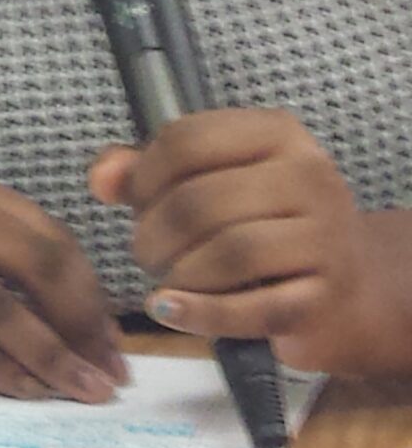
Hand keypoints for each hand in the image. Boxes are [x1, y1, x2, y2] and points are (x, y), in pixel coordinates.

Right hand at [0, 163, 126, 402]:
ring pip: (1, 308)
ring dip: (49, 357)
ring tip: (77, 391)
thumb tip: (48, 303)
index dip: (88, 289)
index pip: (45, 233)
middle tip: (106, 370)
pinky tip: (19, 389)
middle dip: (82, 323)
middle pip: (37, 265)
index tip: (107, 335)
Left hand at [89, 108, 406, 374]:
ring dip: (178, 273)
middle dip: (154, 234)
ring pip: (229, 252)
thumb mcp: (209, 182)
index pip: (187, 140)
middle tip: (148, 253)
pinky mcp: (326, 297)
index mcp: (277, 134)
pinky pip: (252, 308)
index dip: (143, 176)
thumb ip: (145, 170)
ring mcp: (326, 237)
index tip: (137, 203)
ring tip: (166, 280)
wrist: (345, 289)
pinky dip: (199, 313)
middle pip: (200, 201)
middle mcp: (310, 176)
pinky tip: (168, 310)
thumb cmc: (261, 225)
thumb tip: (101, 179)